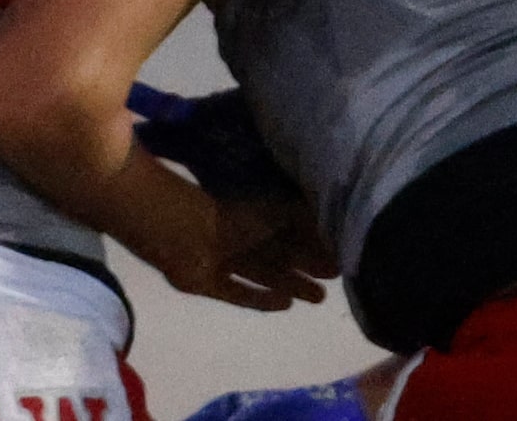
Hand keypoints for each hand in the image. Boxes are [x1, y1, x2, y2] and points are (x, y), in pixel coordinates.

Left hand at [147, 190, 334, 311]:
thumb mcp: (271, 210)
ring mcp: (224, 260)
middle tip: (335, 279)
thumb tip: (328, 220)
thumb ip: (298, 216)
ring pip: (264, 274)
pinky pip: (239, 293)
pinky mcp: (209, 283)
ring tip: (319, 297)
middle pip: (278, 254)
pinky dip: (261, 299)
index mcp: (250, 214)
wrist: (179, 232)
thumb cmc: (227, 216)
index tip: (337, 255)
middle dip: (305, 266)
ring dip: (291, 284)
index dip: (310, 242)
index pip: (287, 229)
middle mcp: (239, 237)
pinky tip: (286, 305)